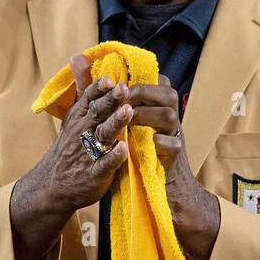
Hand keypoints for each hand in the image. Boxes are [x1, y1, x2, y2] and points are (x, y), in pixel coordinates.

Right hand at [9, 54, 131, 259]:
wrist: (53, 185)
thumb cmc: (70, 146)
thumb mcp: (72, 116)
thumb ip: (81, 87)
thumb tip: (78, 56)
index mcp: (78, 118)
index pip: (88, 99)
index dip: (98, 88)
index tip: (110, 77)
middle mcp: (82, 132)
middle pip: (97, 113)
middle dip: (110, 101)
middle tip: (123, 88)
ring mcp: (88, 153)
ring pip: (103, 135)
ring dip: (115, 123)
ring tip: (128, 112)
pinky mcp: (95, 174)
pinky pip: (105, 164)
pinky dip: (113, 158)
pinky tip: (123, 150)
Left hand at [120, 73, 220, 259]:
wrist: (160, 192)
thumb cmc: (136, 157)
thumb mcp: (124, 129)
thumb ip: (106, 98)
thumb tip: (85, 67)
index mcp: (157, 111)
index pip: (158, 82)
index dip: (140, 79)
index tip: (118, 83)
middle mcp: (168, 121)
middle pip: (167, 93)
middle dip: (143, 92)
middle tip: (121, 98)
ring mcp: (174, 139)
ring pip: (170, 115)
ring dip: (147, 115)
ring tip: (128, 120)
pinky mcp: (174, 160)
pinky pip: (173, 146)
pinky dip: (161, 142)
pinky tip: (148, 143)